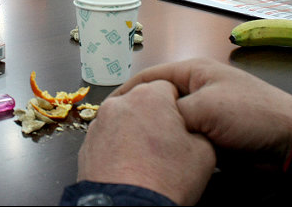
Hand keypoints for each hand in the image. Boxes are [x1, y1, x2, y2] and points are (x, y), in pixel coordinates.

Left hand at [78, 80, 215, 204]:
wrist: (127, 207)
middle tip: (166, 142)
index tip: (182, 124)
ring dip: (134, 130)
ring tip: (147, 157)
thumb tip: (194, 128)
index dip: (179, 106)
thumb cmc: (164, 179)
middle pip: (143, 100)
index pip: (169, 86)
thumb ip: (200, 128)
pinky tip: (130, 164)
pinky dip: (118, 147)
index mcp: (149, 96)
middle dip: (154, 116)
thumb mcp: (204, 152)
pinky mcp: (87, 144)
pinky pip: (108, 138)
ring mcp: (99, 123)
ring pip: (124, 118)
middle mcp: (119, 103)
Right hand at [111, 58, 291, 168]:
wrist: (289, 141)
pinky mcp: (212, 132)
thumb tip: (150, 122)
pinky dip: (175, 145)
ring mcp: (205, 111)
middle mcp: (196, 87)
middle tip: (119, 130)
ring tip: (135, 144)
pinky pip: (185, 137)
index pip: (150, 77)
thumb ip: (171, 112)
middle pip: (158, 100)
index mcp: (193, 70)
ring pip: (171, 122)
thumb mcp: (204, 109)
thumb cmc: (249, 114)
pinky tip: (162, 155)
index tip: (108, 108)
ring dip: (159, 132)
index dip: (127, 91)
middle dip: (140, 113)